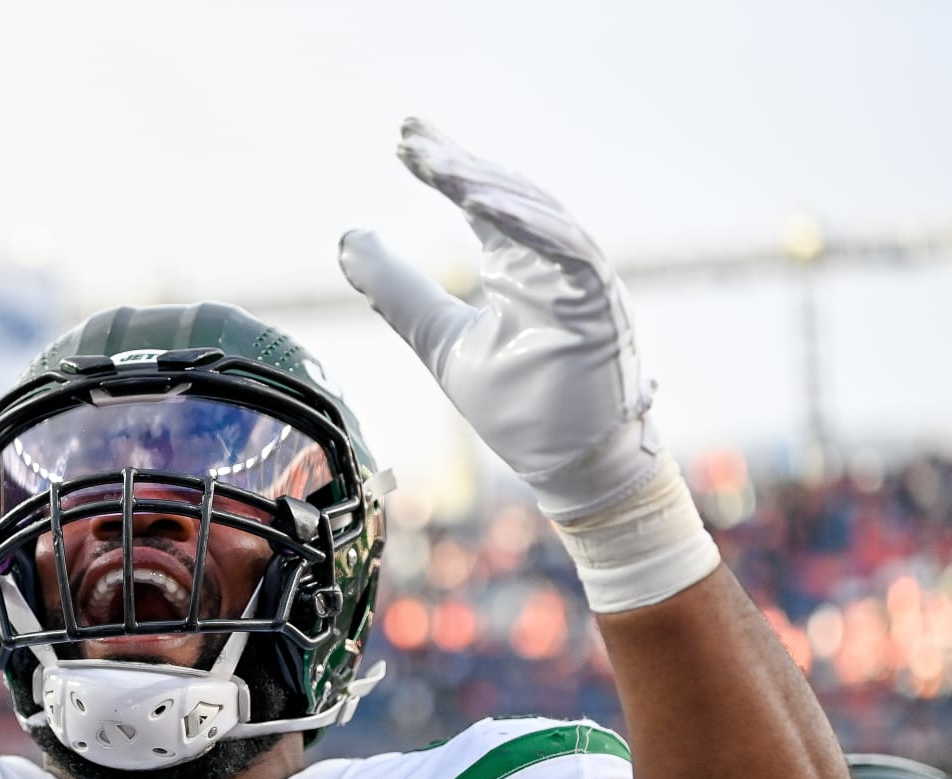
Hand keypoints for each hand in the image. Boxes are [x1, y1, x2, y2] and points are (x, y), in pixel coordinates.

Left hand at [339, 119, 658, 522]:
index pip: (483, 204)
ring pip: (538, 217)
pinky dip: (528, 225)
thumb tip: (349, 242)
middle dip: (458, 164)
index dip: (446, 169)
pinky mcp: (602, 307)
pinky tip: (484, 203)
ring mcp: (584, 282)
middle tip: (410, 135)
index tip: (405, 140)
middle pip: (508, 197)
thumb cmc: (522, 407)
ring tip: (439, 167)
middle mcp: (557, 264)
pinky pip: (569, 253)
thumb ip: (399, 292)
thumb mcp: (440, 340)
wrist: (575, 469)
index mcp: (523, 267)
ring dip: (488, 188)